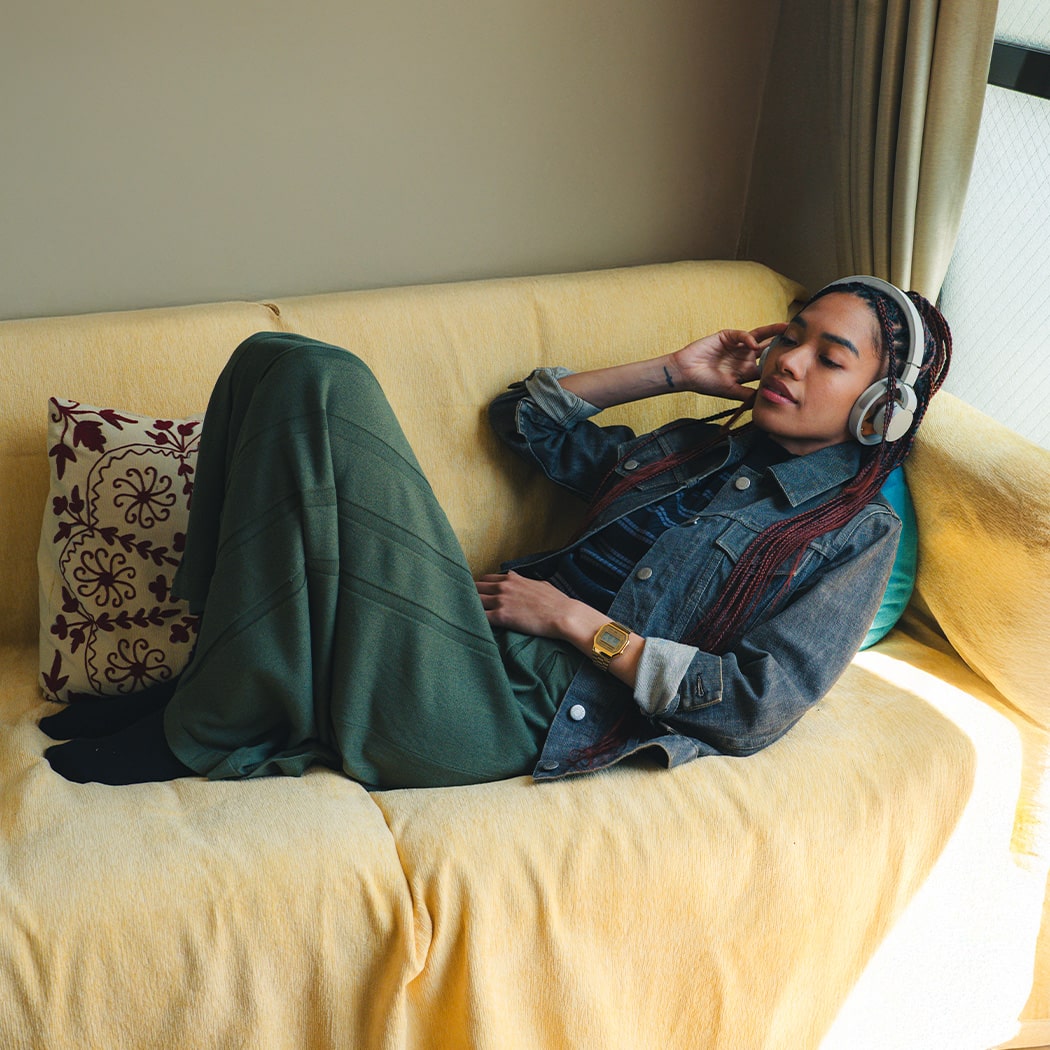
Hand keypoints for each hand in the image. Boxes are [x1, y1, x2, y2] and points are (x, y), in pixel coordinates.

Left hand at [475, 571, 579, 639]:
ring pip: (474, 600)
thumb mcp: (540, 584)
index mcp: (512, 578)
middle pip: (475, 588)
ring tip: (466, 616)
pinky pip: (480, 616)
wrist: (563, 614)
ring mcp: (501, 601)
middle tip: (467, 606)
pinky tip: (472, 625)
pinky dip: (474, 620)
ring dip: (470, 607)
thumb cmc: (556, 601)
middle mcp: (503, 587)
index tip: (477, 595)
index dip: (480, 587)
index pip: (485, 579)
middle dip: (470, 596)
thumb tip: (521, 581)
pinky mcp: (501, 616)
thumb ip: (525, 582)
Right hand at [671, 322, 786, 400]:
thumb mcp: (730, 391)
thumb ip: (748, 394)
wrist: (685, 373)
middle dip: (781, 343)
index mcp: (746, 371)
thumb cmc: (705, 383)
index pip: (767, 366)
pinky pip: (741, 335)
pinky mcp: (727, 336)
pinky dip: (747, 338)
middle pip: (767, 348)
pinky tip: (752, 344)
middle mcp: (744, 357)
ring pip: (758, 337)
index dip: (779, 365)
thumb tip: (767, 400)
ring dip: (772, 332)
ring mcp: (736, 346)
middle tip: (799, 340)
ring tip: (786, 328)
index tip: (795, 365)